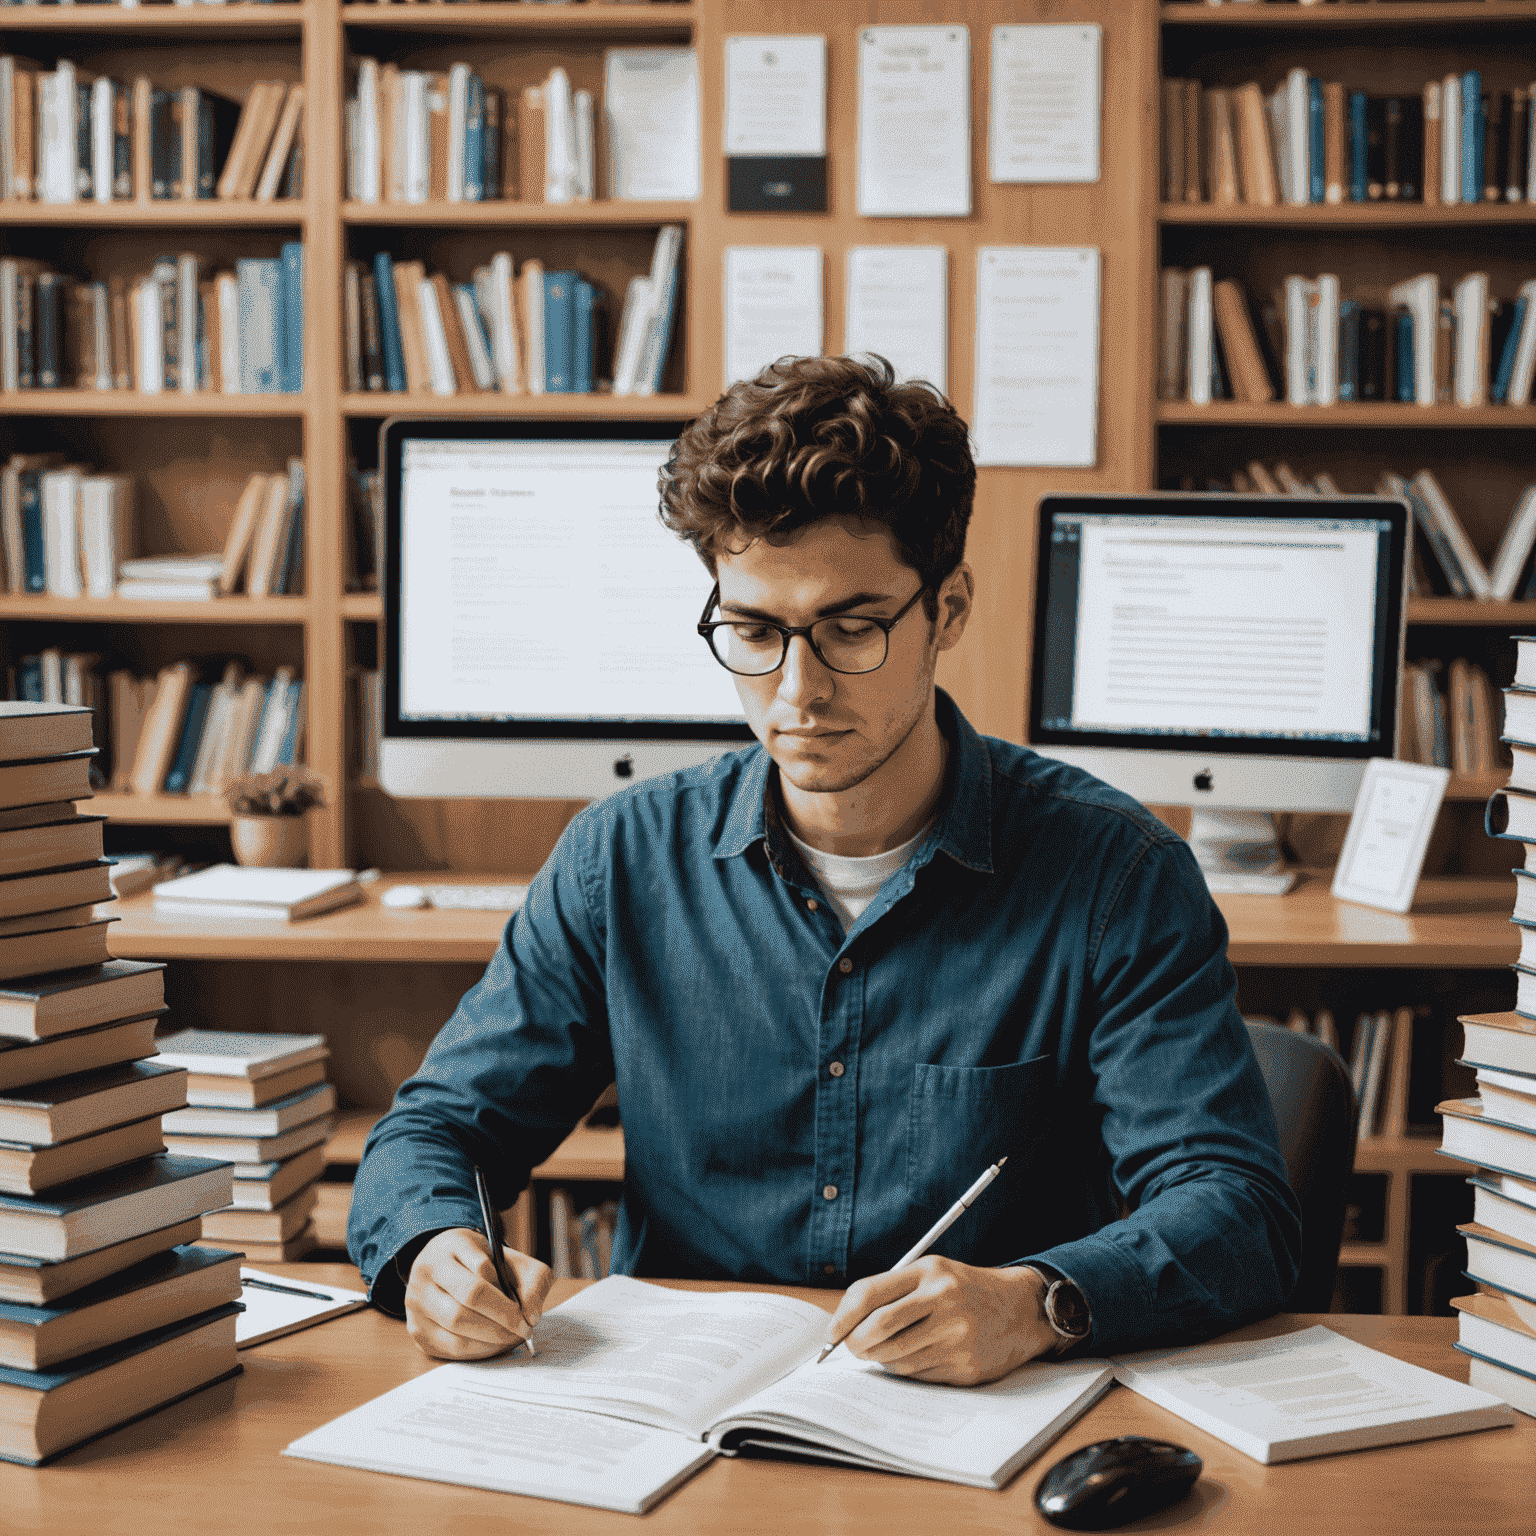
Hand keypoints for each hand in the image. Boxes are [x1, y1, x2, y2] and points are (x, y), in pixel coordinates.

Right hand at [404, 1226, 552, 1360]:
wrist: (445, 1264)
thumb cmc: (481, 1263)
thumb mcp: (508, 1257)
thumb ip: (531, 1279)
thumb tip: (531, 1316)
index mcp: (452, 1244)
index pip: (482, 1271)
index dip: (507, 1298)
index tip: (525, 1313)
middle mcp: (426, 1270)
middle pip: (466, 1301)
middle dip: (500, 1320)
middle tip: (522, 1330)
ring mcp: (416, 1300)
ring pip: (455, 1326)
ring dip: (490, 1337)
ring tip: (510, 1338)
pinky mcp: (415, 1328)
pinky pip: (447, 1346)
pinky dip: (475, 1350)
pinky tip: (492, 1345)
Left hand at [822, 1257, 1056, 1385]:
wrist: (1020, 1309)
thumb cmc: (964, 1290)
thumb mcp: (931, 1273)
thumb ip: (891, 1291)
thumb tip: (845, 1325)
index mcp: (928, 1272)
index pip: (870, 1293)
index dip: (843, 1317)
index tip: (832, 1334)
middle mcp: (943, 1300)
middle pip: (878, 1329)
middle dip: (856, 1344)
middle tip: (852, 1349)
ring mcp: (956, 1335)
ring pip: (896, 1357)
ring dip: (881, 1359)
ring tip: (887, 1350)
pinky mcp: (966, 1366)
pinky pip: (919, 1375)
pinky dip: (908, 1370)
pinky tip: (917, 1357)